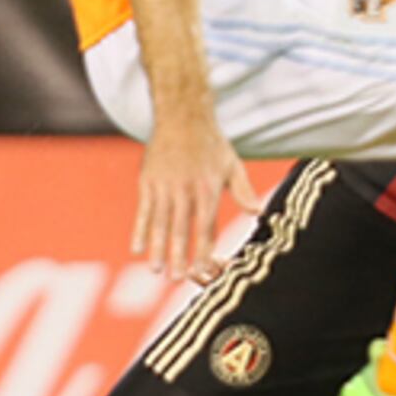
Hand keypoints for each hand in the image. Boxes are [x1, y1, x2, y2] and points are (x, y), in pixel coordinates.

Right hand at [134, 114, 263, 281]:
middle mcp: (185, 189)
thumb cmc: (211, 144)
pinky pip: (143, 210)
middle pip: (181, 229)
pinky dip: (139, 229)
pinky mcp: (148, 181)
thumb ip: (243, 190)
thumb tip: (258, 213)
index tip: (202, 271)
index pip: (206, 227)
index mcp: (208, 189)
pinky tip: (137, 248)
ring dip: (157, 248)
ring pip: (160, 222)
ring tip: (156, 270)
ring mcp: (164, 185)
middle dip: (179, 256)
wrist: (183, 115)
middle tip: (177, 280)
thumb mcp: (232, 165)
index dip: (203, 250)